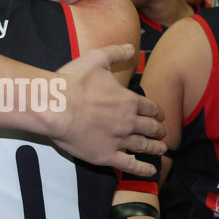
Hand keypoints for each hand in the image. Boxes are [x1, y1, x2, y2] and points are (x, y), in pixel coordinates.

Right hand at [51, 44, 165, 176]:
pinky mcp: (106, 155)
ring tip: (161, 151)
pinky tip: (150, 171)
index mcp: (128, 100)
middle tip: (161, 134)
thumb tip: (131, 47)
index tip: (159, 117)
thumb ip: (116, 52)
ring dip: (155, 149)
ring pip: (144, 146)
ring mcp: (119, 140)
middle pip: (151, 128)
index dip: (157, 113)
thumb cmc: (73, 82)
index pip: (151, 108)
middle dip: (158, 131)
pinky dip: (142, 169)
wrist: (56, 106)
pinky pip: (129, 165)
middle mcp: (128, 121)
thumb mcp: (96, 58)